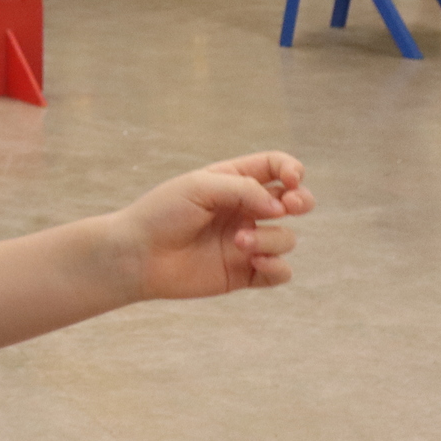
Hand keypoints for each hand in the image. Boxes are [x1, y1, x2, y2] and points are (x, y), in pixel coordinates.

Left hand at [115, 151, 311, 299]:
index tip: (292, 180)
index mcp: (232, 182)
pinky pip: (280, 272)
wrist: (137, 255)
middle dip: (303, 201)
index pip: (276, 168)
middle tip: (290, 206)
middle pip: (295, 201)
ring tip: (239, 242)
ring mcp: (246, 242)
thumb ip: (243, 189)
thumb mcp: (200, 186)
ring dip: (271, 238)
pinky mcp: (244, 272)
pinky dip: (277, 267)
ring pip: (286, 238)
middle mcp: (244, 210)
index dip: (292, 170)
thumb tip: (281, 207)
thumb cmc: (161, 213)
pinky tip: (256, 262)